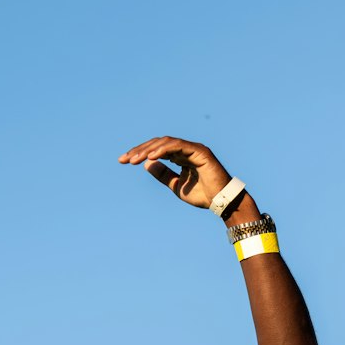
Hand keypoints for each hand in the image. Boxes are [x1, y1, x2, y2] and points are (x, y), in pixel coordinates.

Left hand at [117, 136, 232, 210]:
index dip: (139, 153)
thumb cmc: (202, 195)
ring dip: (149, 149)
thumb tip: (146, 163)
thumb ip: (163, 174)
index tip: (123, 161)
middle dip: (140, 150)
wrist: (220, 202)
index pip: (156, 150)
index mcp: (180, 156)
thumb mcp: (176, 185)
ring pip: (167, 142)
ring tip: (135, 159)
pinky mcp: (200, 151)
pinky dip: (164, 149)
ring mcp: (193, 148)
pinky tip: (151, 157)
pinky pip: (179, 146)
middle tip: (125, 159)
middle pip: (158, 143)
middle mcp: (186, 149)